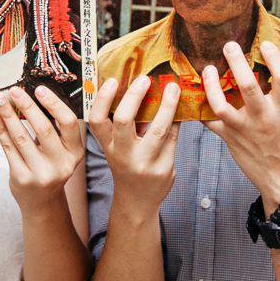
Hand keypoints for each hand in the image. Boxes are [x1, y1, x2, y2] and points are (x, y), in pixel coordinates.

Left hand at [0, 85, 84, 211]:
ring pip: (22, 137)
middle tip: (15, 91)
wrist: (42, 201)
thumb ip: (55, 129)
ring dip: (9, 115)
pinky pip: (8, 149)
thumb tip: (36, 97)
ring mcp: (41, 173)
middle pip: (44, 128)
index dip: (54, 104)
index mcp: (75, 152)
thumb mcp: (63, 152)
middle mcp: (61, 164)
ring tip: (0, 100)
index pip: (68, 123)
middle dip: (27, 106)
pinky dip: (0, 131)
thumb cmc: (51, 169)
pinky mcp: (21, 177)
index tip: (39, 89)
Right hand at [88, 75, 180, 220]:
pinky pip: (173, 138)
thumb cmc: (128, 166)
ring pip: (158, 129)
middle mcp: (123, 155)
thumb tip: (142, 88)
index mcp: (108, 146)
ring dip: (167, 105)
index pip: (97, 121)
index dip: (102, 99)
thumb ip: (127, 124)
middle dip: (135, 96)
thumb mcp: (119, 148)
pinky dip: (177, 120)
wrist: (137, 201)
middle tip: (145, 79)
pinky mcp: (164, 168)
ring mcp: (144, 163)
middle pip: (124, 121)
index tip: (113, 80)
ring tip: (173, 88)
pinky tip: (182, 107)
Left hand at [202, 40, 279, 214]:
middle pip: (248, 85)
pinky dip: (200, 108)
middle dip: (237, 62)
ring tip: (208, 69)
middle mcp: (262, 118)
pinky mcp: (229, 138)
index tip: (264, 44)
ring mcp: (243, 128)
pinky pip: (209, 122)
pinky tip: (196, 94)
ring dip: (211, 84)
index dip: (274, 58)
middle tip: (229, 46)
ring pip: (221, 104)